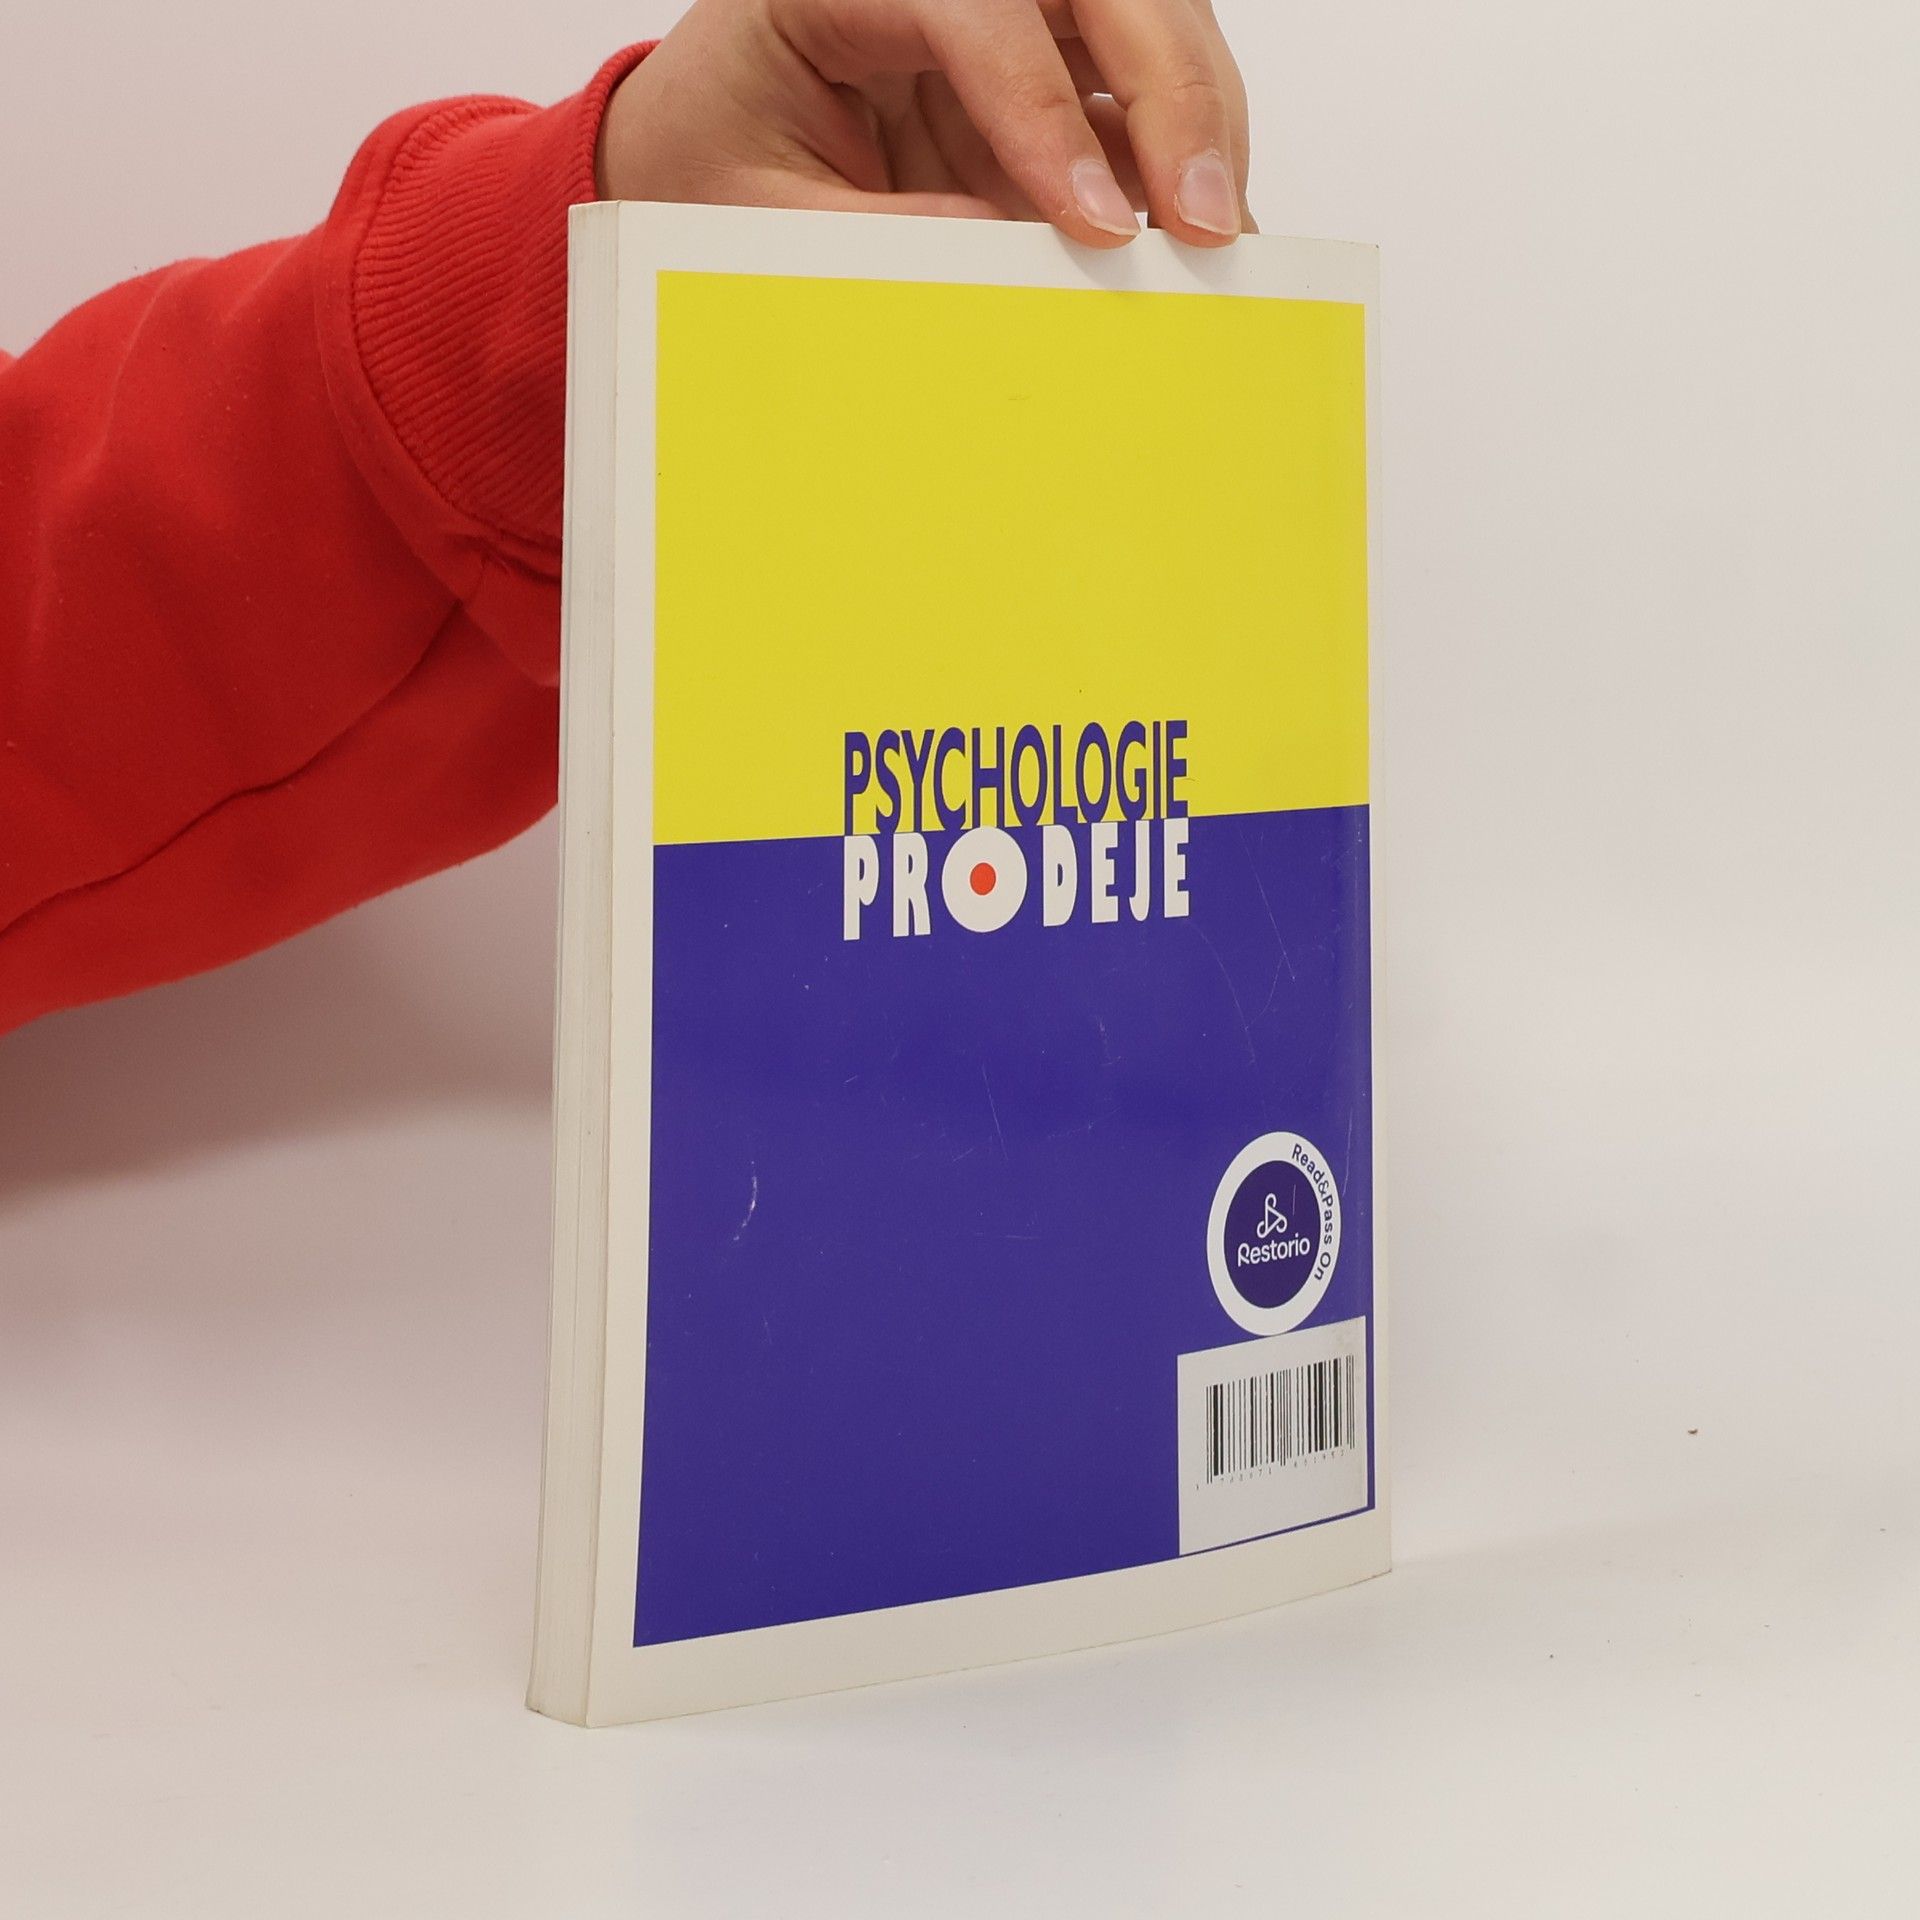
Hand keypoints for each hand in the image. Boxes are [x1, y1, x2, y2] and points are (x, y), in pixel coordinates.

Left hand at [598, 0, 1253, 248]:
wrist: (700, 158)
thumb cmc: (710, 166)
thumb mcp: (760, 219)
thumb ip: (878, 242)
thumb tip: (1013, 270)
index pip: (970, 0)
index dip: (1040, 105)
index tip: (1091, 218)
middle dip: (1166, 91)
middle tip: (1201, 215)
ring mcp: (1003, 11)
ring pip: (1140, 16)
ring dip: (1194, 116)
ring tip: (1219, 228)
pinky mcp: (1039, 64)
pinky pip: (1130, 91)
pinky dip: (1177, 155)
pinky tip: (1204, 225)